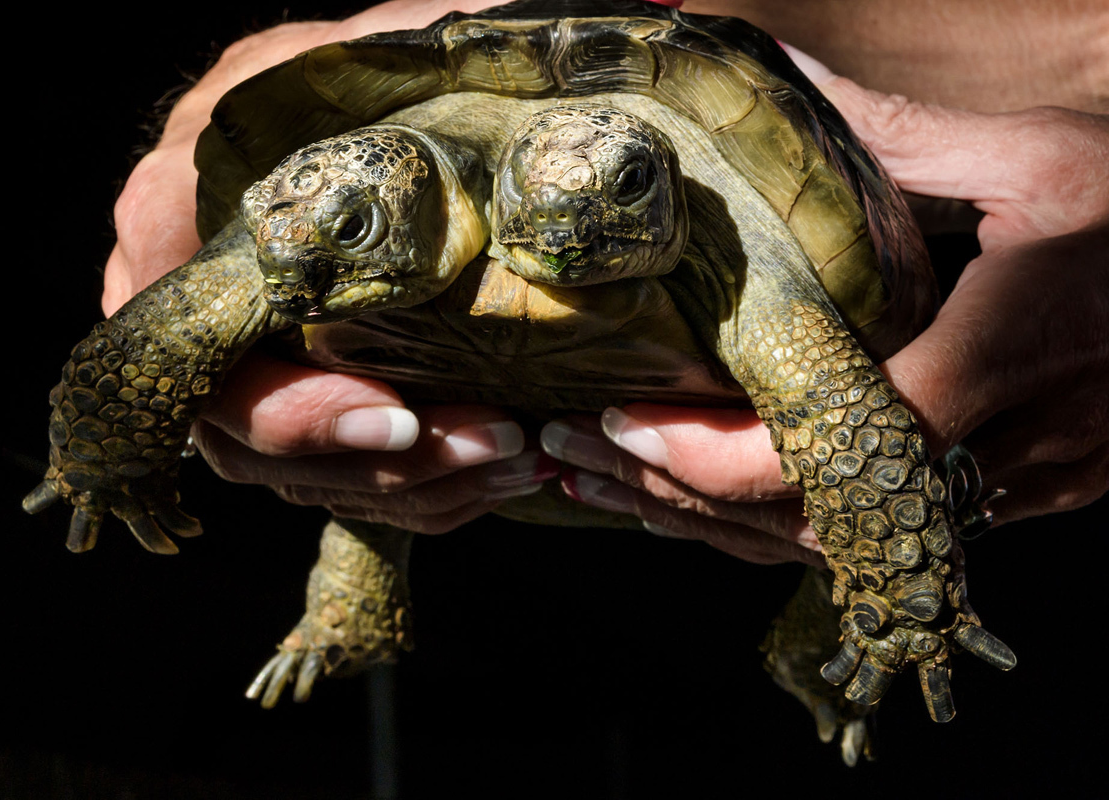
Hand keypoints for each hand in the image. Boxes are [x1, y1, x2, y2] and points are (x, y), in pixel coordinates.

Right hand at [101, 1, 560, 535]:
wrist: (384, 108)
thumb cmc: (372, 71)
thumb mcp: (377, 44)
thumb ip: (395, 59)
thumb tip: (500, 59)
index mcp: (175, 221)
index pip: (195, 362)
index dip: (291, 415)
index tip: (400, 416)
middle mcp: (191, 307)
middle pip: (249, 444)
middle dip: (380, 464)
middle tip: (495, 441)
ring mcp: (243, 361)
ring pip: (305, 476)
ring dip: (418, 485)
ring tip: (518, 455)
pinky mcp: (303, 394)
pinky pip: (344, 475)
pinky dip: (424, 487)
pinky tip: (501, 466)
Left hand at [545, 49, 1108, 560]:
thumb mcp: (1039, 155)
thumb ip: (898, 135)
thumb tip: (773, 71)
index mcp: (1006, 356)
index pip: (833, 448)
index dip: (716, 455)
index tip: (621, 420)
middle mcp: (1005, 450)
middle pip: (809, 519)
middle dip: (677, 497)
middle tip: (569, 461)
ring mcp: (1015, 492)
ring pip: (835, 549)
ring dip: (712, 524)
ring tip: (606, 488)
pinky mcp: (1017, 500)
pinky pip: (875, 542)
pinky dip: (777, 528)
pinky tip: (700, 504)